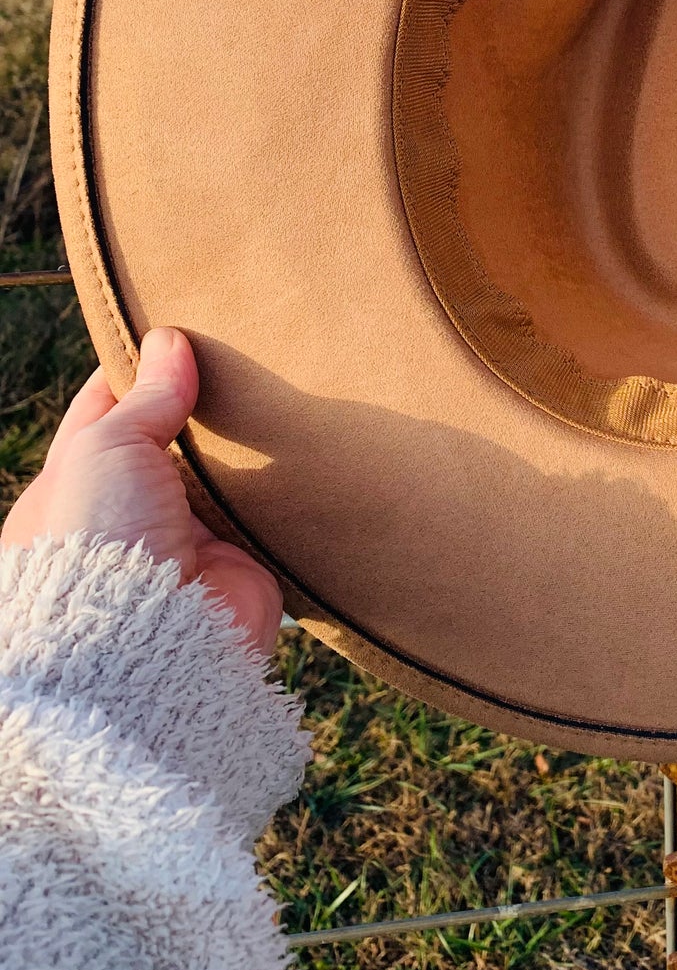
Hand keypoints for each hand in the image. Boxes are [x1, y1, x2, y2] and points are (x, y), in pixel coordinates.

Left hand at [2, 326, 282, 655]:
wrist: (145, 639)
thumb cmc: (96, 538)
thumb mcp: (105, 447)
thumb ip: (145, 397)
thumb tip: (170, 341)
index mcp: (77, 485)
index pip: (107, 412)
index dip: (140, 370)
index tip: (177, 330)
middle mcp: (130, 511)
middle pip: (171, 439)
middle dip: (203, 403)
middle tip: (243, 351)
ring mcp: (185, 535)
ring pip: (222, 471)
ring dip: (247, 441)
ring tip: (282, 383)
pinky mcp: (238, 559)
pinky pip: (267, 509)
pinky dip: (283, 483)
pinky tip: (306, 439)